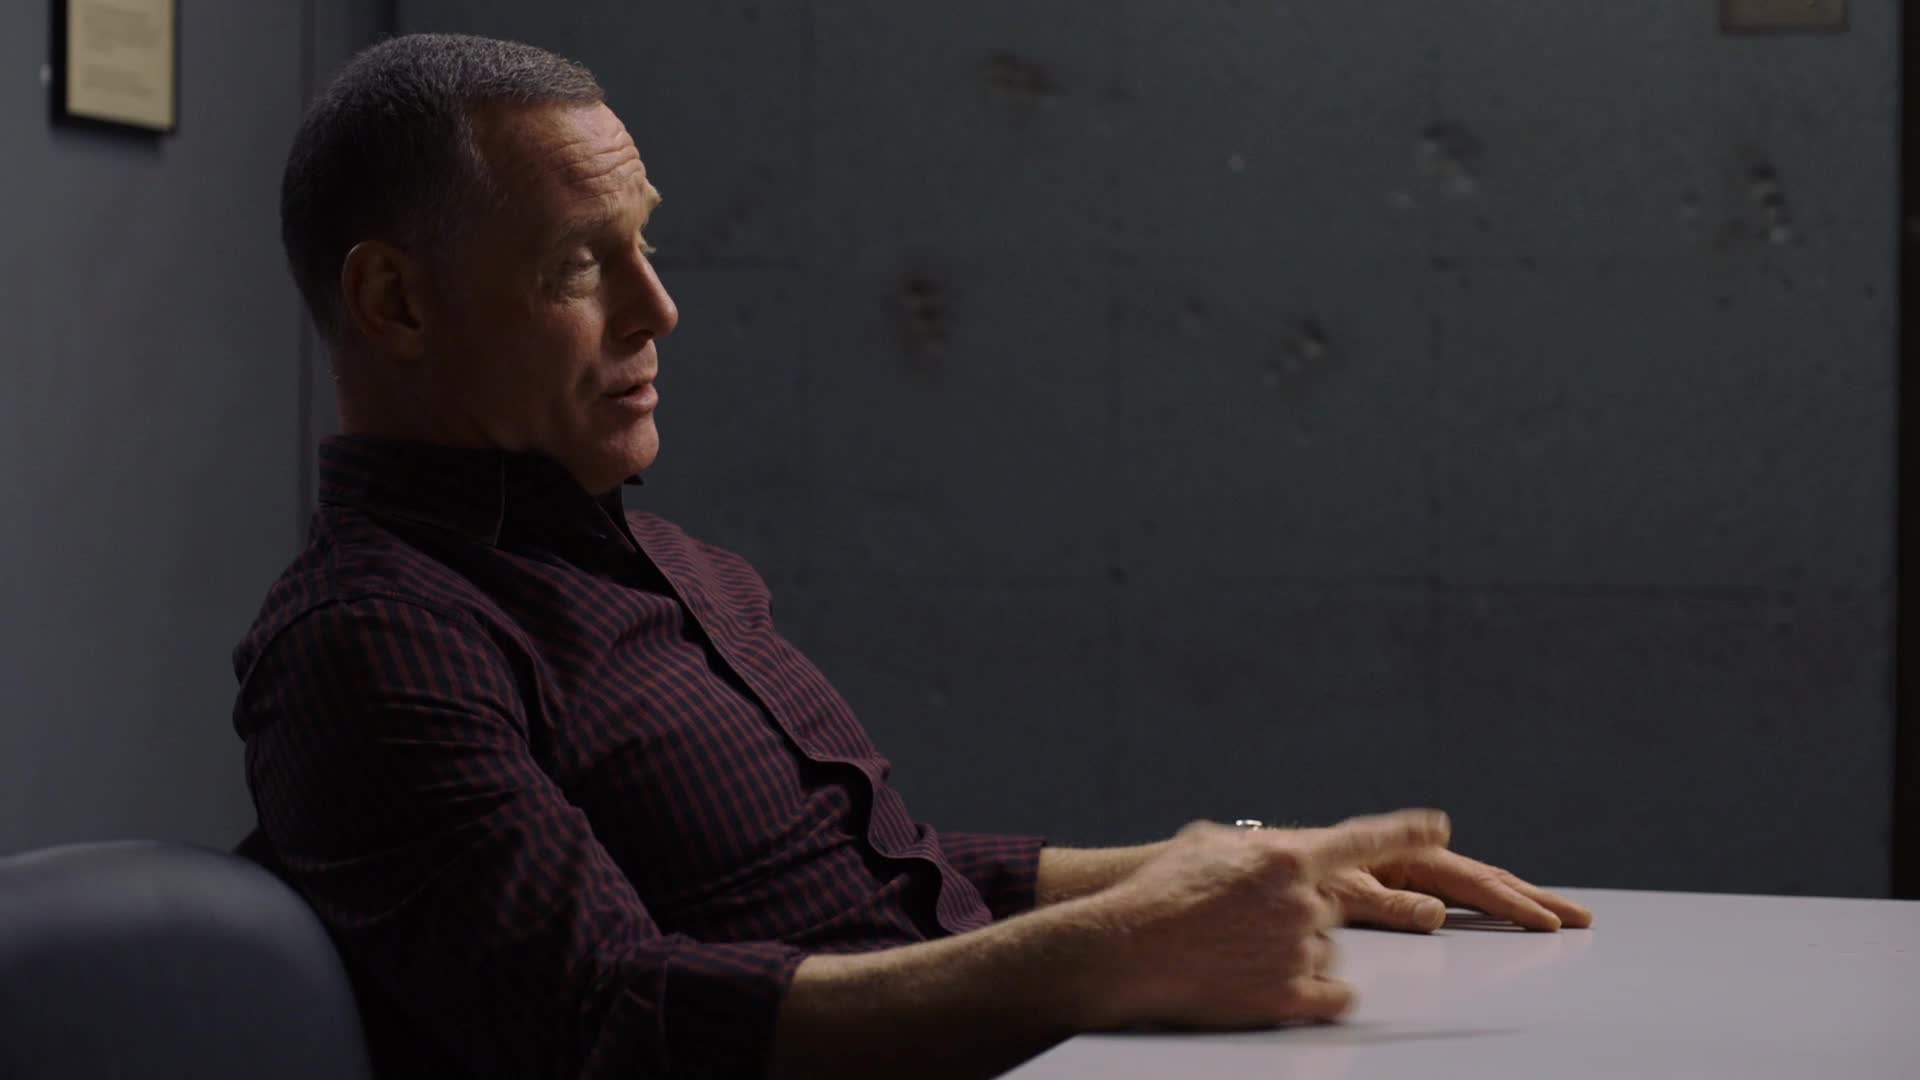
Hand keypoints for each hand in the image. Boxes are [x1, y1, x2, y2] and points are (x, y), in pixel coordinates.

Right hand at [1090, 809, 1450, 1029]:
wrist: (1129, 948)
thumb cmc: (1160, 891)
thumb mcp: (1207, 845)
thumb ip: (1256, 844)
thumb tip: (1276, 849)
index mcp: (1287, 857)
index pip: (1361, 841)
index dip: (1404, 832)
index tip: (1438, 827)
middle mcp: (1304, 901)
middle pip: (1331, 909)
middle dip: (1297, 916)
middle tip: (1246, 923)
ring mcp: (1300, 950)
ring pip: (1327, 951)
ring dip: (1296, 954)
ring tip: (1238, 954)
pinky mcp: (1291, 995)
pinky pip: (1336, 995)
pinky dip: (1317, 993)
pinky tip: (1280, 986)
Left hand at [1321, 847, 1594, 932]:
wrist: (1272, 866)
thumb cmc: (1300, 873)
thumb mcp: (1339, 890)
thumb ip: (1386, 902)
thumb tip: (1437, 913)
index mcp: (1407, 856)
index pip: (1471, 883)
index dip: (1511, 903)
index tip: (1547, 921)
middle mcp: (1416, 860)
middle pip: (1485, 879)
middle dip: (1533, 898)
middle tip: (1580, 917)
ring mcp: (1413, 872)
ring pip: (1476, 886)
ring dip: (1518, 899)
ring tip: (1557, 915)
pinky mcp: (1403, 885)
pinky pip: (1456, 895)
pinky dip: (1489, 901)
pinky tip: (1508, 911)